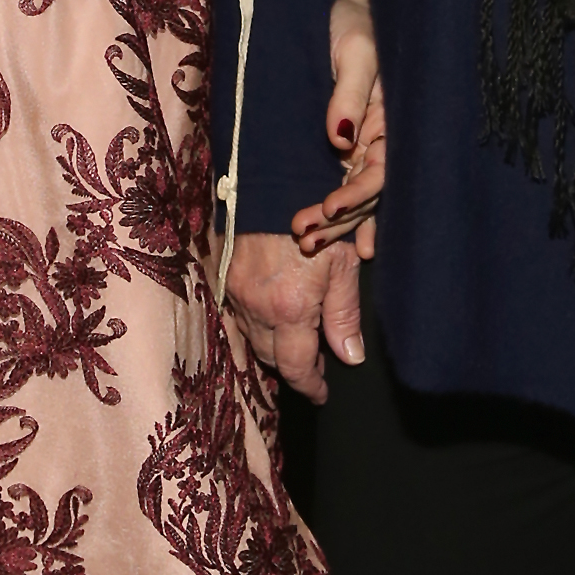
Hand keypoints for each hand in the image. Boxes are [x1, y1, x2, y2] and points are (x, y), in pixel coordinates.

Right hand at [227, 231, 363, 406]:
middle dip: (293, 368)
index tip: (322, 394)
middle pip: (271, 358)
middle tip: (315, 369)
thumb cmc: (317, 218)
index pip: (298, 366)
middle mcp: (258, 308)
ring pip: (252, 339)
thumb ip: (345, 315)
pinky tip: (272, 320)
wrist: (272, 181)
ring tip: (296, 346)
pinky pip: (238, 317)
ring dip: (273, 348)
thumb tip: (350, 358)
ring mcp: (236, 294)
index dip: (310, 385)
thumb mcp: (342, 265)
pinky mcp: (224, 278)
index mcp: (291, 309)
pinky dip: (256, 327)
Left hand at [293, 0, 386, 261]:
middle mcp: (381, 136)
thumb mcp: (354, 50)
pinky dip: (337, 212)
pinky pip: (342, 183)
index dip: (358, 193)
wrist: (331, 1)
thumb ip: (350, 93)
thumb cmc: (349, 19)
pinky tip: (327, 238)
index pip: (382, 170)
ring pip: (353, 193)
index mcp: (393, 118)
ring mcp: (362, 143)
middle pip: (367, 191)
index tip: (329, 207)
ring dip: (334, 222)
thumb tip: (341, 139)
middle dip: (339, 217)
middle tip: (305, 234)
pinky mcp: (341, 142)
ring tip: (306, 241)